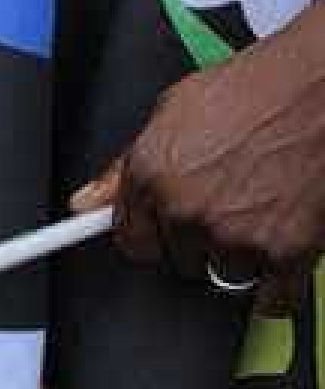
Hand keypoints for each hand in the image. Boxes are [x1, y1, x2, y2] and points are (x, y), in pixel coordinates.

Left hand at [72, 5, 324, 312]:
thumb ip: (125, 167)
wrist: (318, 89)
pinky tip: (281, 249)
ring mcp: (235, 235)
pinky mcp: (285, 252)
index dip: (149, 235)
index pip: (131, 241)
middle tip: (225, 203)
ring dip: (238, 255)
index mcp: (151, 177)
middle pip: (178, 260)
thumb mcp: (172, 112)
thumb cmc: (253, 89)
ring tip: (258, 210)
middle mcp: (186, 210)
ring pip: (224, 274)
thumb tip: (86, 202)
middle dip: (196, 239)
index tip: (158, 236)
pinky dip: (278, 284)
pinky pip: (273, 299)